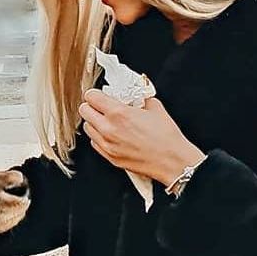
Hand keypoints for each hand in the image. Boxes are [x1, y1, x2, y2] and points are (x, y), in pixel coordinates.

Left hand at [79, 89, 205, 185]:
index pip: (91, 97)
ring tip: (107, 121)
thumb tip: (133, 94)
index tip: (100, 95)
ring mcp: (107, 144)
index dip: (95, 94)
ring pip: (87, 127)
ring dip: (94, 122)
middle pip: (84, 111)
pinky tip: (111, 135)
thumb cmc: (166, 137)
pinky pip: (94, 142)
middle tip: (101, 107)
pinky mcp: (109, 156)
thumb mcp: (155, 107)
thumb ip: (139, 98)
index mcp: (119, 113)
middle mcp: (108, 129)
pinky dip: (98, 137)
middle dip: (91, 106)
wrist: (172, 161)